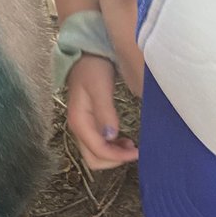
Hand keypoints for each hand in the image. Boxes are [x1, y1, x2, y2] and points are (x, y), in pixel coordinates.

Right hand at [66, 55, 137, 170]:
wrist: (85, 56)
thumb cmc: (93, 69)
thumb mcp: (100, 89)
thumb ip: (105, 113)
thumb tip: (111, 136)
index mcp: (79, 122)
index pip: (98, 151)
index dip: (117, 157)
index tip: (137, 152)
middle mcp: (78, 129)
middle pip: (94, 160)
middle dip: (115, 160)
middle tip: (134, 151)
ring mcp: (83, 128)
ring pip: (96, 154)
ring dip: (114, 155)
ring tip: (131, 145)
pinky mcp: (89, 125)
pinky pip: (99, 145)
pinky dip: (112, 148)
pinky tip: (124, 139)